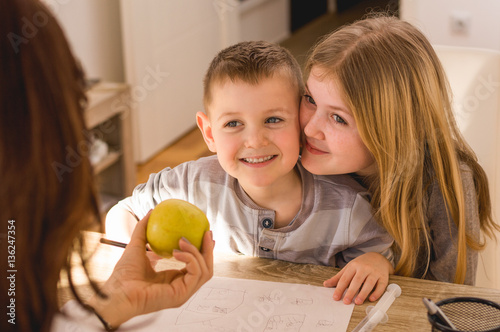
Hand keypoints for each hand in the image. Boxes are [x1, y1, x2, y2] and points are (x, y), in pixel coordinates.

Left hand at [90, 211, 213, 326]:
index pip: (195, 265)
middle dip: (209, 250)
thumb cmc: (123, 275)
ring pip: (205, 270)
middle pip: (206, 268)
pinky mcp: (182, 294)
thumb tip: (151, 211)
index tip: (203, 233)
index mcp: (174, 279)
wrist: (117, 291)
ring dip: (197, 251)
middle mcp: (182, 287)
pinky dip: (190, 259)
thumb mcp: (136, 246)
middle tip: (207, 232)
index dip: (202, 249)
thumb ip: (144, 229)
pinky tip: (178, 251)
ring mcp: (183, 292)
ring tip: (183, 240)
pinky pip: (196, 273)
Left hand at [324, 252, 393, 304]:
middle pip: (356, 281)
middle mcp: (364, 268)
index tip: (335, 297)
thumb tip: (325, 284)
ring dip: (363, 293)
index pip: (345, 278)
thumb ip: (338, 277)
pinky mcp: (383, 277)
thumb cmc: (361, 264)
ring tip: (357, 302)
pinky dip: (376, 293)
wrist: (378, 257)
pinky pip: (381, 286)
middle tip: (346, 302)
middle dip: (351, 292)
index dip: (340, 288)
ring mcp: (374, 272)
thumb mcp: (349, 268)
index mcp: (353, 266)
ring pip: (369, 283)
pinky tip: (371, 299)